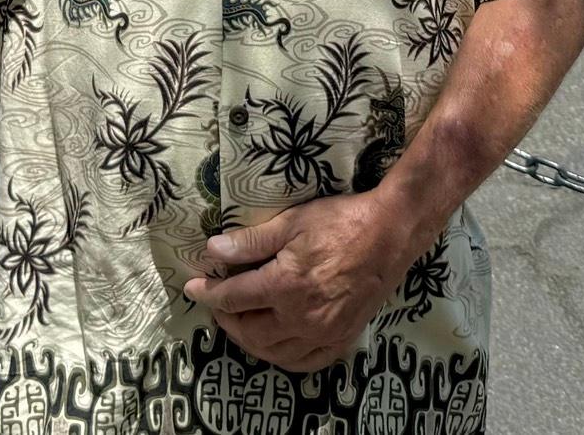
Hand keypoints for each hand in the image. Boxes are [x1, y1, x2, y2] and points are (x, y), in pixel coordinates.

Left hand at [182, 193, 422, 372]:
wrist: (390, 233)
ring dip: (250, 342)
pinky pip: (306, 362)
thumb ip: (251, 241)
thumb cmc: (340, 221)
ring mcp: (324, 333)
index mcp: (286, 286)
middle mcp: (302, 317)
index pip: (234, 297)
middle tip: (216, 305)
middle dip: (226, 320)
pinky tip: (276, 345)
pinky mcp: (342, 338)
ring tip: (240, 324)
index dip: (208, 293)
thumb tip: (213, 251)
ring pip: (274, 353)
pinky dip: (284, 358)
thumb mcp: (292, 222)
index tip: (193, 287)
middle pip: (249, 332)